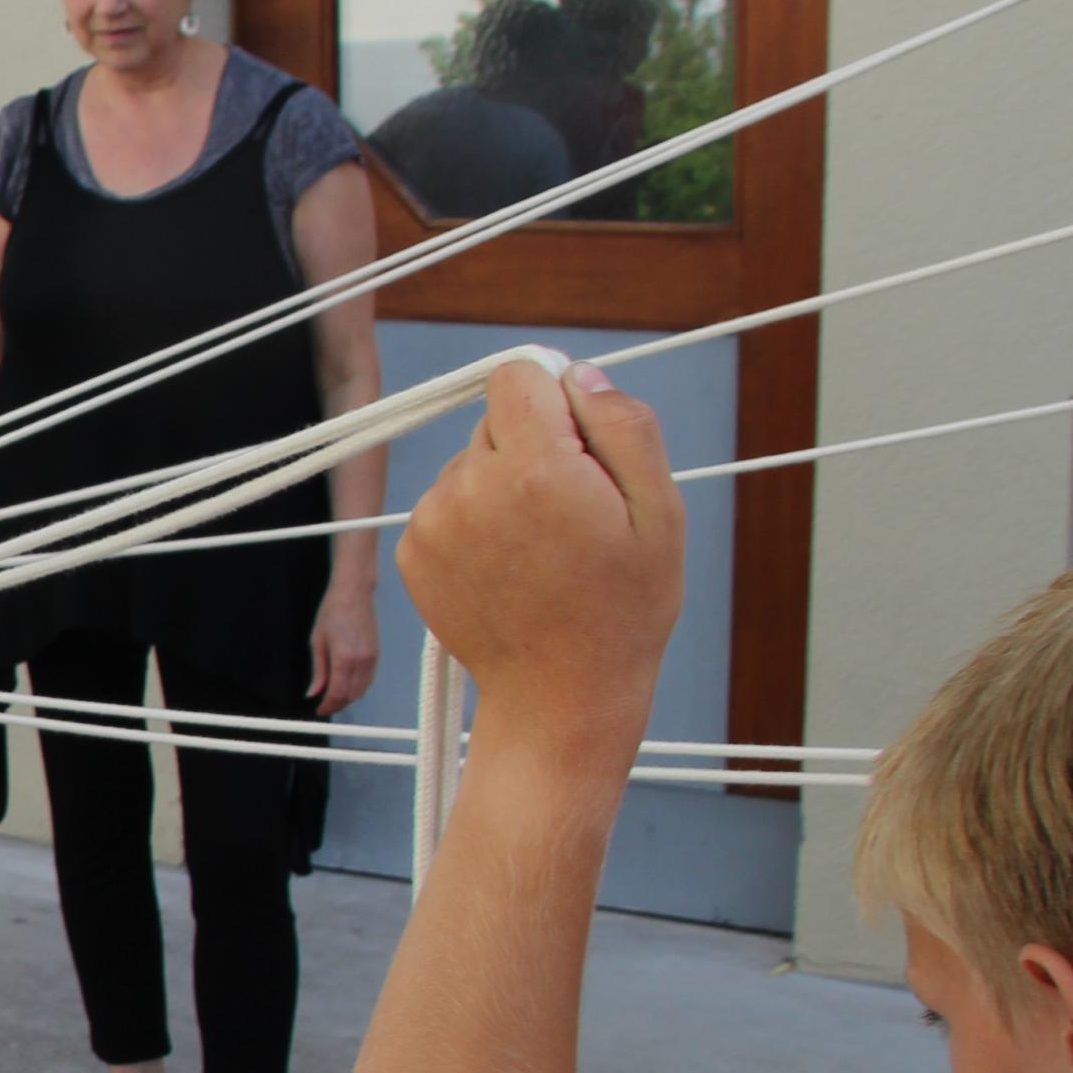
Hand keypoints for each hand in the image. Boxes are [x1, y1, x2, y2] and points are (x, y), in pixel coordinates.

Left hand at [309, 572, 381, 716]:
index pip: (338, 692)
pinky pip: (369, 679)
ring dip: (349, 697)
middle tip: (325, 706)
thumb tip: (313, 693)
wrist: (354, 593)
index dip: (328, 705)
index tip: (319, 710)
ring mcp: (372, 657)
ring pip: (363, 689)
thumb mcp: (317, 641)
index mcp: (344, 657)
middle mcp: (361, 660)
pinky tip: (347, 686)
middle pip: (352, 695)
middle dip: (338, 704)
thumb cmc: (331, 612)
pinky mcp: (377, 654)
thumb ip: (318, 670)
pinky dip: (358, 687)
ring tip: (334, 697)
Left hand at [394, 359, 680, 753]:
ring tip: (541, 549)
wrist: (561, 697)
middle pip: (495, 419)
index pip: (517, 375)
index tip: (580, 441)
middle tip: (572, 512)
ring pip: (469, 464)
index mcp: (533, 468)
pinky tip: (510, 568)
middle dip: (533, 447)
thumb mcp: (660, 512)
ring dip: (501, 487)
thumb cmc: (623, 608)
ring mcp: (432, 522)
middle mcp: (469, 487)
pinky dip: (475, 523)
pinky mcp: (411, 553)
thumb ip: (623, 427)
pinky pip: (448, 504)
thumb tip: (577, 374)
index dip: (555, 398)